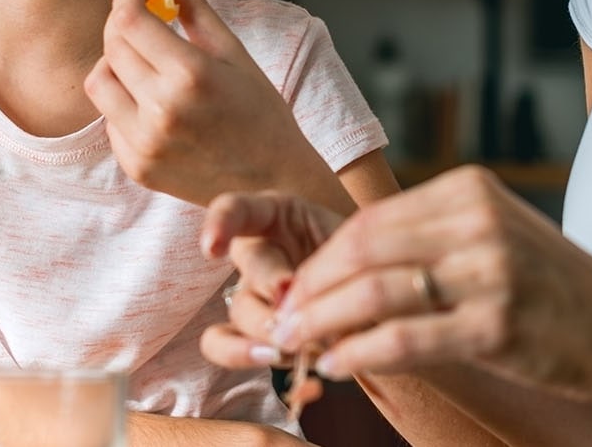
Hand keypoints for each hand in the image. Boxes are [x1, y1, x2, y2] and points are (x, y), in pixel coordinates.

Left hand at [85, 0, 327, 205]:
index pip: (129, 20)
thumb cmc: (261, 114)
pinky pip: (109, 119)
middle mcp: (162, 110)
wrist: (274, 183)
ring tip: (144, 65)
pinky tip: (154, 104)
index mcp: (191, 75)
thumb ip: (195, 8)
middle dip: (122, 24)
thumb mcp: (236, 54)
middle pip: (111, 46)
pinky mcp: (137, 166)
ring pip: (99, 83)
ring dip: (115, 64)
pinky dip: (124, 103)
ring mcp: (145, 143)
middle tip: (142, 21)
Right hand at [198, 191, 347, 371]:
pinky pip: (233, 351)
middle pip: (247, 269)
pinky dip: (259, 364)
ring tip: (296, 349)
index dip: (219, 224)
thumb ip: (331, 264)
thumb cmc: (363, 255)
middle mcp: (256, 255)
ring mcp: (253, 296)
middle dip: (268, 289)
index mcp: (275, 217)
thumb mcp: (354, 243)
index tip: (213, 250)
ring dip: (266, 334)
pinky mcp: (255, 332)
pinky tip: (307, 383)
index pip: (235, 209)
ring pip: (237, 317)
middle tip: (290, 304)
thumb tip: (302, 312)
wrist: (379, 289)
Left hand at [259, 166, 591, 404]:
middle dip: (311, 288)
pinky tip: (337, 364)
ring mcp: (488, 271)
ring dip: (323, 321)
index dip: (323, 258)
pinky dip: (360, 352)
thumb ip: (429, 238)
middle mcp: (477, 221)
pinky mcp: (495, 324)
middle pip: (363, 250)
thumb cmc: (554, 288)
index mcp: (470, 190)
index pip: (371, 219)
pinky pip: (405, 338)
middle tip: (281, 319)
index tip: (295, 288)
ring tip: (298, 344)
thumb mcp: (494, 235)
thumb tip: (346, 266)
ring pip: (374, 292)